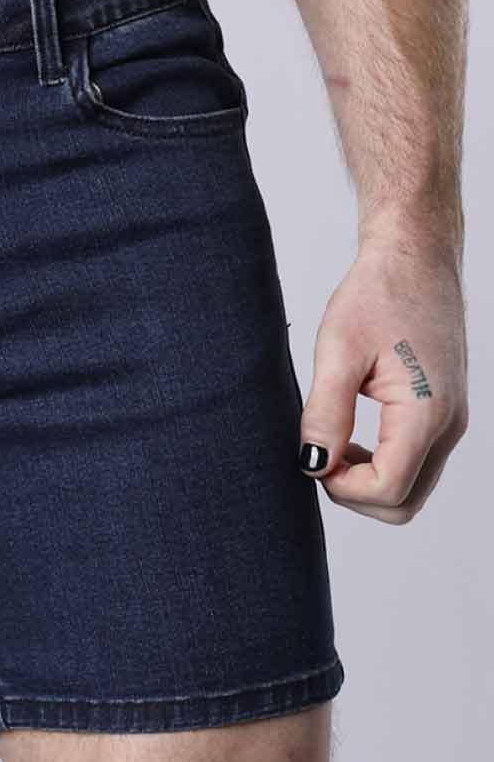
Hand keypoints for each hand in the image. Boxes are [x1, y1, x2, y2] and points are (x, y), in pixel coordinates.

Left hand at [298, 228, 467, 522]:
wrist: (415, 259)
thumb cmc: (378, 293)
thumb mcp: (338, 350)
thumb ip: (325, 413)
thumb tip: (311, 465)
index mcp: (426, 413)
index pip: (388, 489)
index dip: (341, 487)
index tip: (310, 455)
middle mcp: (449, 427)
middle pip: (404, 502)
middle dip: (354, 493)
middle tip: (318, 453)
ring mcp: (451, 422)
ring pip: (412, 487)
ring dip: (368, 480)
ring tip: (332, 440)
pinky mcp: (445, 414)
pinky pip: (417, 463)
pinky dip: (383, 463)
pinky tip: (352, 434)